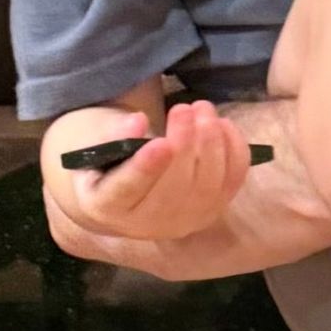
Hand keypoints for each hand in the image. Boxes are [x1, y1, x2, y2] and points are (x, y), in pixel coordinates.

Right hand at [58, 100, 250, 241]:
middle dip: (184, 144)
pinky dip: (234, 148)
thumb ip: (111, 134)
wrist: (129, 195)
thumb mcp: (96, 147)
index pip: (127, 191)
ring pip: (208, 185)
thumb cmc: (108, 165)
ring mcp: (185, 220)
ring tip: (201, 107)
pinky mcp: (213, 209)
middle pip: (174, 188)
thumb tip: (137, 121)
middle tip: (182, 108)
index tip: (161, 143)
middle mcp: (148, 223)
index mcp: (108, 206)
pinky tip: (221, 123)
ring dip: (211, 141)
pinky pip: (233, 180)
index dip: (146, 168)